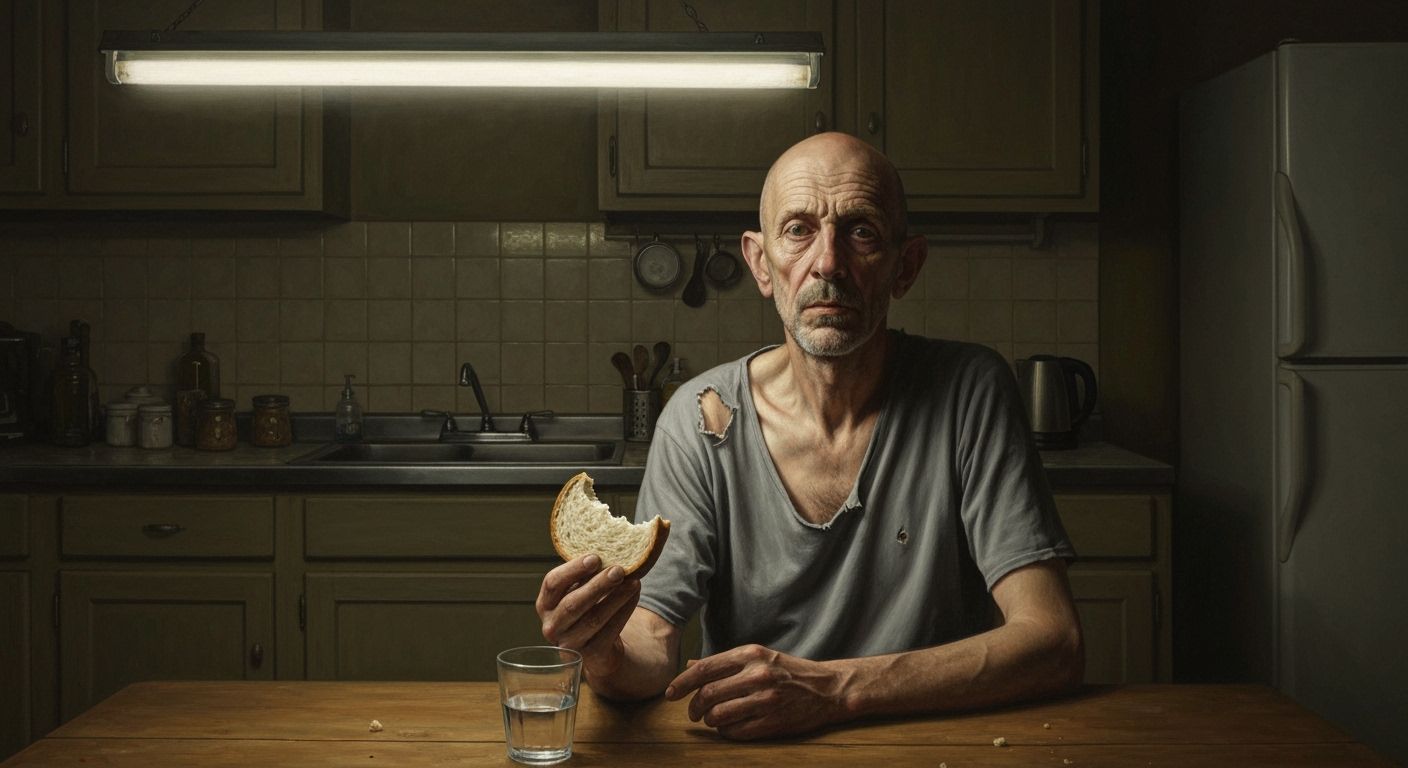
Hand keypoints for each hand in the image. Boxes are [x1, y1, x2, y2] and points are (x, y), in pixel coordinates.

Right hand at [535, 555, 641, 679]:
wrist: (597, 647)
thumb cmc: (587, 608)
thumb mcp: (579, 590)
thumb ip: (586, 574)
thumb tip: (611, 546)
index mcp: (544, 604)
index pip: (552, 584)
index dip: (573, 570)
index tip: (595, 557)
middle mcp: (551, 625)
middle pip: (573, 604)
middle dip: (598, 585)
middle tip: (619, 569)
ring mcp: (569, 643)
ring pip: (593, 619)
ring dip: (616, 598)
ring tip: (633, 581)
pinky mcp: (589, 655)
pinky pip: (609, 632)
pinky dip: (624, 611)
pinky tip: (634, 596)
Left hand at [664, 644, 849, 739]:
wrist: (828, 688)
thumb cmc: (789, 671)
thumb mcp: (758, 657)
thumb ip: (725, 663)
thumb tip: (690, 666)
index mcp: (750, 654)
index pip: (705, 668)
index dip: (682, 683)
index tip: (670, 693)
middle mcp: (757, 674)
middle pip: (708, 693)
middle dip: (694, 707)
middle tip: (693, 713)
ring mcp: (766, 699)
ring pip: (719, 714)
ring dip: (710, 720)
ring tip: (713, 720)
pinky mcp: (773, 721)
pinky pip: (736, 731)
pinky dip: (726, 731)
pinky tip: (730, 727)